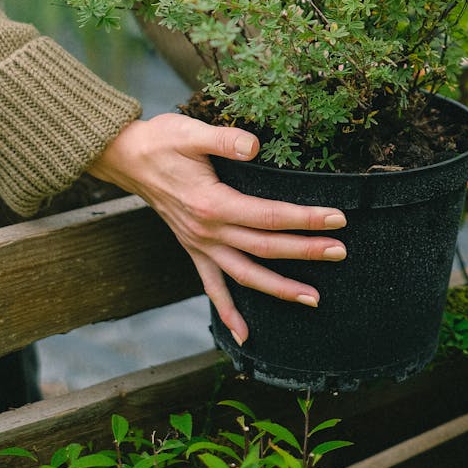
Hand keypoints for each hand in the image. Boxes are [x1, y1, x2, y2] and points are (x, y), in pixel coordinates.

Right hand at [88, 113, 346, 345]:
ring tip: (314, 298)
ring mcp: (200, 244)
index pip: (268, 216)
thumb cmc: (162, 141)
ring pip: (245, 275)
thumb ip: (224, 139)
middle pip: (265, 247)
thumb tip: (255, 146)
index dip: (304, 218)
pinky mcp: (193, 248)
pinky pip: (212, 286)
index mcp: (213, 204)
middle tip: (340, 251)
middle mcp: (207, 231)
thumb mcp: (191, 132)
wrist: (127, 158)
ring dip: (280, 289)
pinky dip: (228, 311)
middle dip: (305, 251)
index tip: (336, 218)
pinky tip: (245, 335)